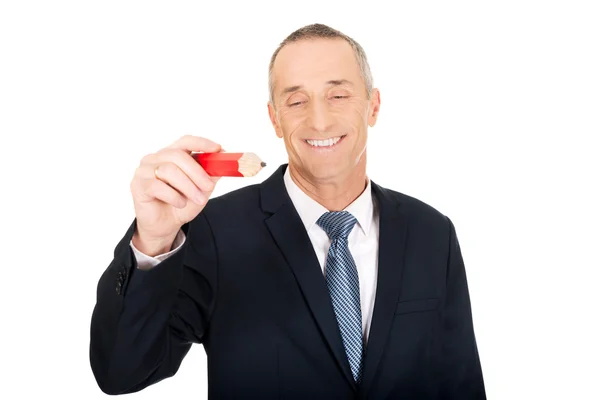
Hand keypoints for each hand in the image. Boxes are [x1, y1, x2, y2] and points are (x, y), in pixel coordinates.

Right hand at [130, 135, 221, 255]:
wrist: (165, 225)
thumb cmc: (181, 203)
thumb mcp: (201, 189)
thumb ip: (210, 175)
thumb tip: (223, 163)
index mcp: (171, 154)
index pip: (185, 141)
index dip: (201, 143)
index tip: (217, 149)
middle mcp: (155, 158)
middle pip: (177, 156)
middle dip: (197, 172)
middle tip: (209, 187)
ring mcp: (144, 170)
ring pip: (169, 170)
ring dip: (188, 187)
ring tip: (198, 199)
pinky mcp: (138, 185)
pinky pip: (158, 186)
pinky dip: (174, 196)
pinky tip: (180, 203)